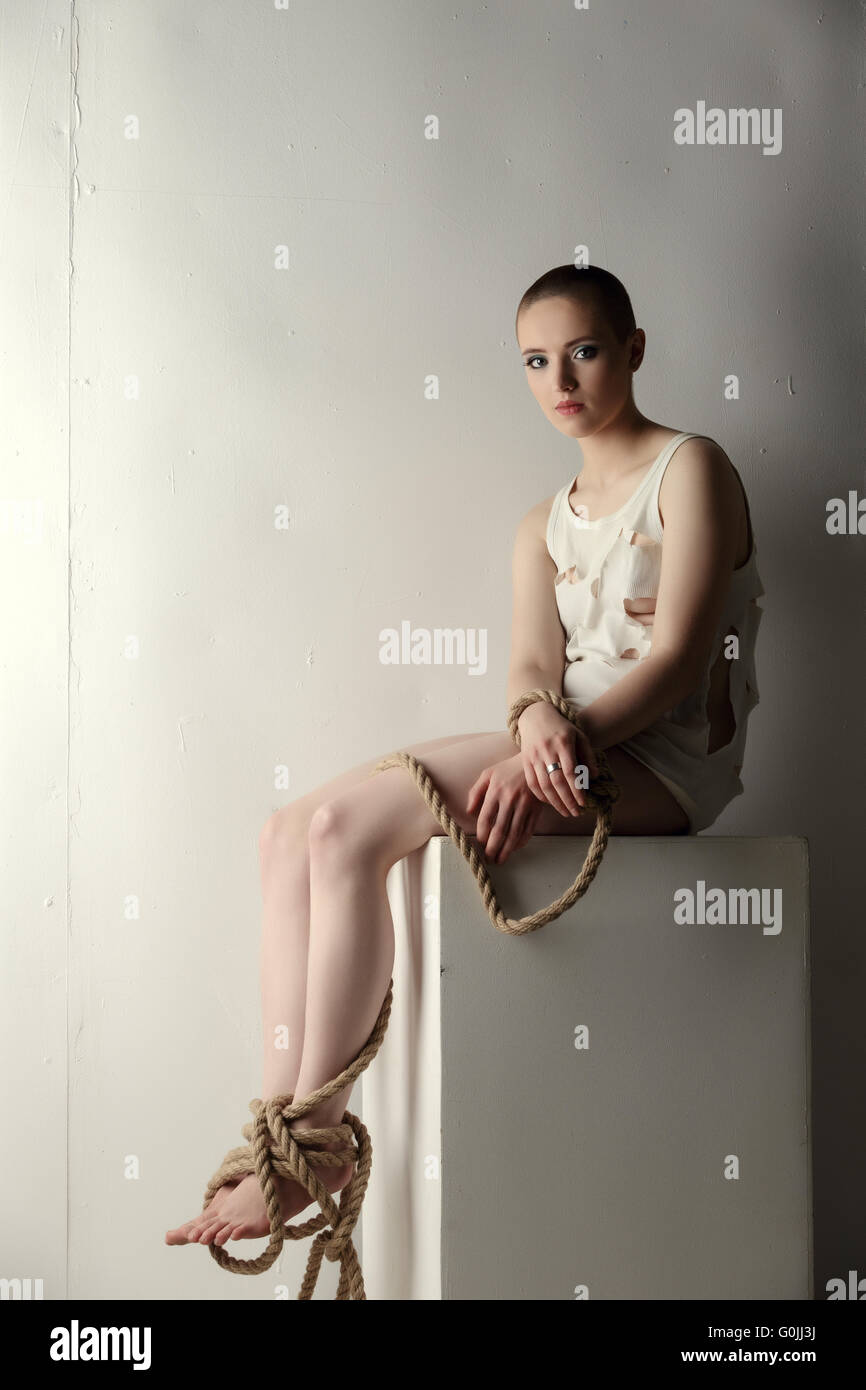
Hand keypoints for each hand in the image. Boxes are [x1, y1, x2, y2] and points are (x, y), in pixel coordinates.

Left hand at [465, 753, 545, 863]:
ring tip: (500, 859)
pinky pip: (528, 830)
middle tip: (489, 858)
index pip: (486, 818)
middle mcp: (510, 799)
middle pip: (500, 830)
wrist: (535, 762)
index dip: (481, 834)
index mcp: (496, 791)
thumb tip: (469, 812)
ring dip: (506, 850)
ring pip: (515, 834)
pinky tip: (514, 848)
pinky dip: (521, 842)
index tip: (480, 843)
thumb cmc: (508, 769)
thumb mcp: (488, 774)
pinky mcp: (536, 809)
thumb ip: (475, 792)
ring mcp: (525, 805)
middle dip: (492, 848)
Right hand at [516, 702, 598, 816]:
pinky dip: (541, 795)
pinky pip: (532, 782)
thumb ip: (588, 756)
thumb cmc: (562, 728)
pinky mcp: (525, 761)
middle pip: (557, 781)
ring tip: (565, 812)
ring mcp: (534, 756)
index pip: (570, 772)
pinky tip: (550, 803)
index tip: (584, 803)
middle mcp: (547, 750)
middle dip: (567, 800)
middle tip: (576, 813)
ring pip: (544, 784)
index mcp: (563, 743)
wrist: (536, 716)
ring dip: (555, 802)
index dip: (577, 789)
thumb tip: (593, 777)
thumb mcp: (580, 736)